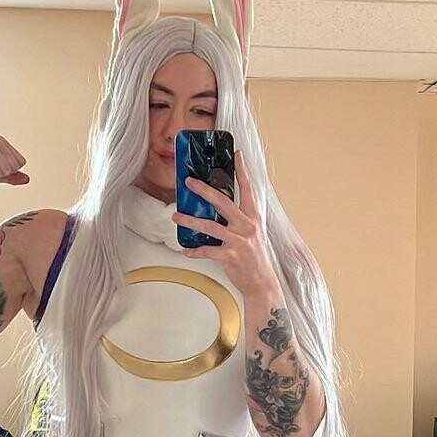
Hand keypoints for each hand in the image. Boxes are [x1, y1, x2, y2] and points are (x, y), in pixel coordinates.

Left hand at [171, 149, 278, 297]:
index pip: (247, 189)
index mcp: (252, 217)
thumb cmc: (254, 257)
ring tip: (175, 216)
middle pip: (223, 202)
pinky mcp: (230, 256)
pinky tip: (184, 250)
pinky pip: (207, 251)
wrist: (261, 282)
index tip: (236, 154)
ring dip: (189, 221)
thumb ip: (238, 219)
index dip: (241, 171)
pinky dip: (194, 251)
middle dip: (204, 190)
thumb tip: (218, 209)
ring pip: (209, 226)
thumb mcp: (251, 233)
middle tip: (189, 182)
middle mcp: (246, 226)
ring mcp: (238, 240)